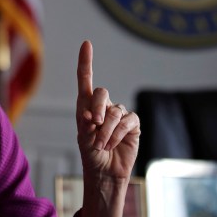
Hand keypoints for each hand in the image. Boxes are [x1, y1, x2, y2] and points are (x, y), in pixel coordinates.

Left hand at [75, 40, 140, 216]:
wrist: (104, 173)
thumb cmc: (91, 154)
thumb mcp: (84, 134)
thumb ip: (89, 117)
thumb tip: (100, 111)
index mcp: (86, 105)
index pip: (86, 79)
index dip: (86, 61)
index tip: (86, 43)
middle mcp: (103, 106)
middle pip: (102, 92)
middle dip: (97, 108)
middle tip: (93, 124)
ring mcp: (119, 115)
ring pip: (115, 111)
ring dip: (106, 130)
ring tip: (101, 144)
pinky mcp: (132, 125)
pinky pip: (127, 121)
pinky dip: (118, 133)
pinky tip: (114, 143)